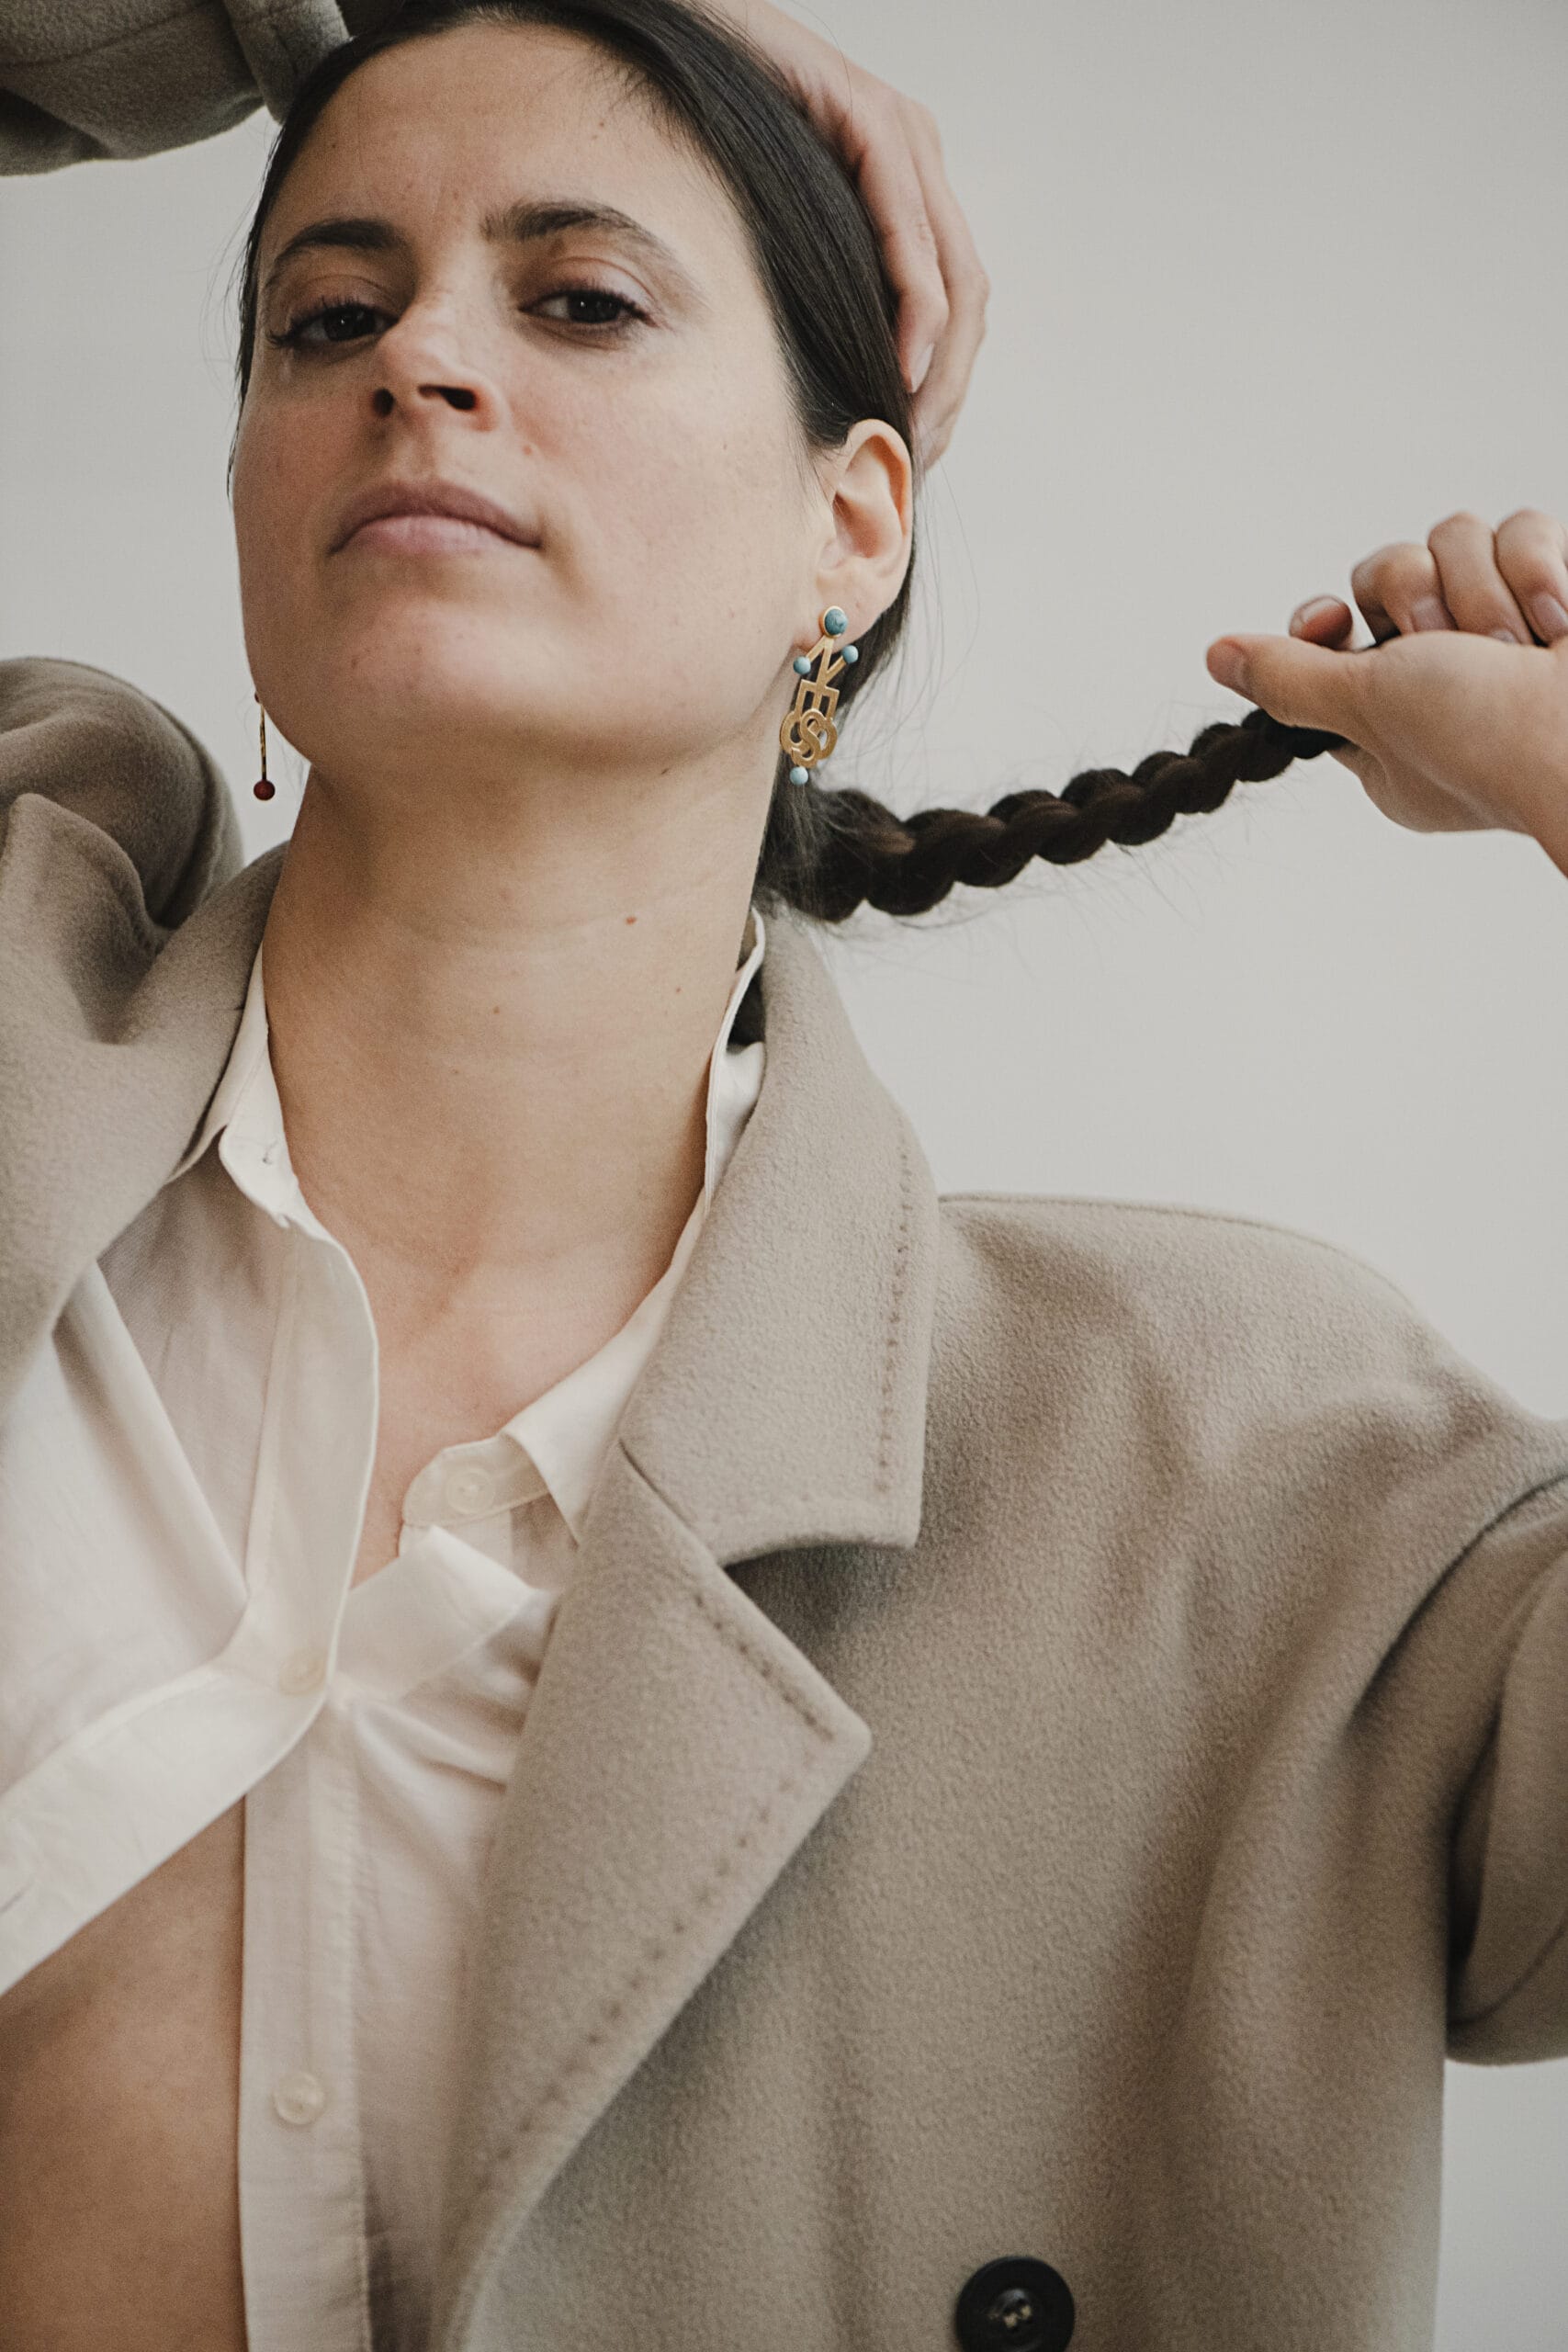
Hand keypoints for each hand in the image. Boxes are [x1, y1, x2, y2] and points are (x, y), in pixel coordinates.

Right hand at [703, 0, 987, 465]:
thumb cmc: (703, 140)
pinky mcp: (870, 119)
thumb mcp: (772, 243)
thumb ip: (809, 296)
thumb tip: (819, 396)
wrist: (676, 31)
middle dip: (948, 397)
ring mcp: (902, 138)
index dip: (942, 393)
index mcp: (904, 196)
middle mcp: (918, 164)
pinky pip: (906, 226)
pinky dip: (914, 301)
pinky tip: (904, 361)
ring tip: (910, 432)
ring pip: (955, 277)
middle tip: (914, 466)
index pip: (952, 313)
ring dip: (942, 370)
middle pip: (968, 306)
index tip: (911, 460)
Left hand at [1205, 509, 1567, 876]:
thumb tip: (1218, 657)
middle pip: (1387, 570)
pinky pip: (1522, 528)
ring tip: (1514, 646)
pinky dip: (1538, 568)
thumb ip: (1292, 677)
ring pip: (1453, 537)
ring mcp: (1504, 628)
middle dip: (1416, 597)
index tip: (1333, 624)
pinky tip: (1557, 621)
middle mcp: (1445, 673)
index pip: (1331, 637)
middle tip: (1452, 649)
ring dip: (1480, 590)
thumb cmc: (1486, 740)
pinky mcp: (1556, 586)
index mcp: (1388, 723)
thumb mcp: (1365, 707)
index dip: (1326, 622)